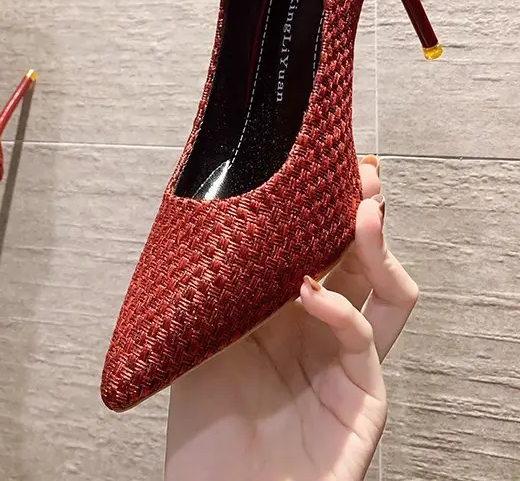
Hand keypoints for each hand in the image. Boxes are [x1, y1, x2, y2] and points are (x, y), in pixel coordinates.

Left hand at [164, 157, 418, 480]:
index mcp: (287, 312)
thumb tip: (214, 217)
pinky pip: (362, 345)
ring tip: (363, 214)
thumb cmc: (205, 424)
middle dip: (366, 214)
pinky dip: (339, 311)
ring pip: (389, 297)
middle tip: (362, 176)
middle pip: (363, 262)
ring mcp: (346, 367)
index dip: (328, 209)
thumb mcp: (202, 336)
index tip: (328, 167)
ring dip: (378, 252)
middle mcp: (323, 332)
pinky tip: (308, 292)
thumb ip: (219, 285)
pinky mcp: (360, 404)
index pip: (321, 249)